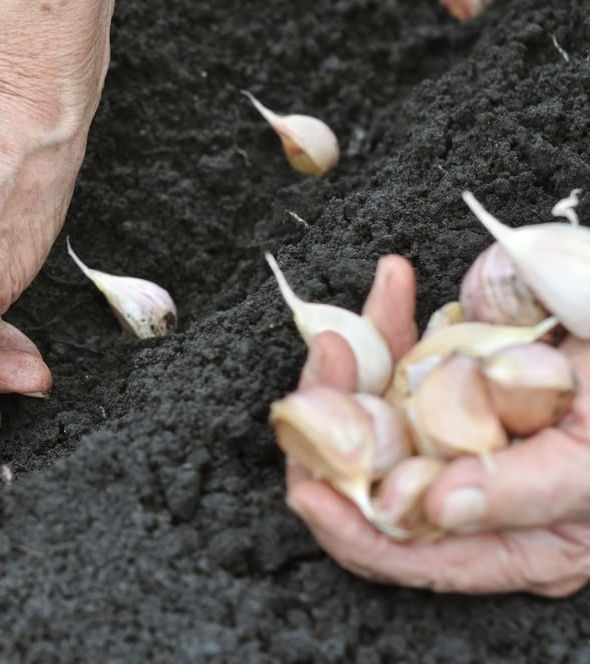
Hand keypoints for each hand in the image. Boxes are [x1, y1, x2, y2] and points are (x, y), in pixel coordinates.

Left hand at [286, 255, 589, 595]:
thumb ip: (528, 489)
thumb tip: (440, 509)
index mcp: (515, 542)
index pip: (410, 554)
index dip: (351, 530)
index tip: (308, 492)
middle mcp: (472, 494)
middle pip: (370, 479)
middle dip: (331, 427)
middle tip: (325, 373)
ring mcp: (457, 432)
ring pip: (371, 413)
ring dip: (349, 366)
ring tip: (341, 334)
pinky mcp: (456, 377)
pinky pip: (403, 356)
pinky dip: (391, 321)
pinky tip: (394, 281)